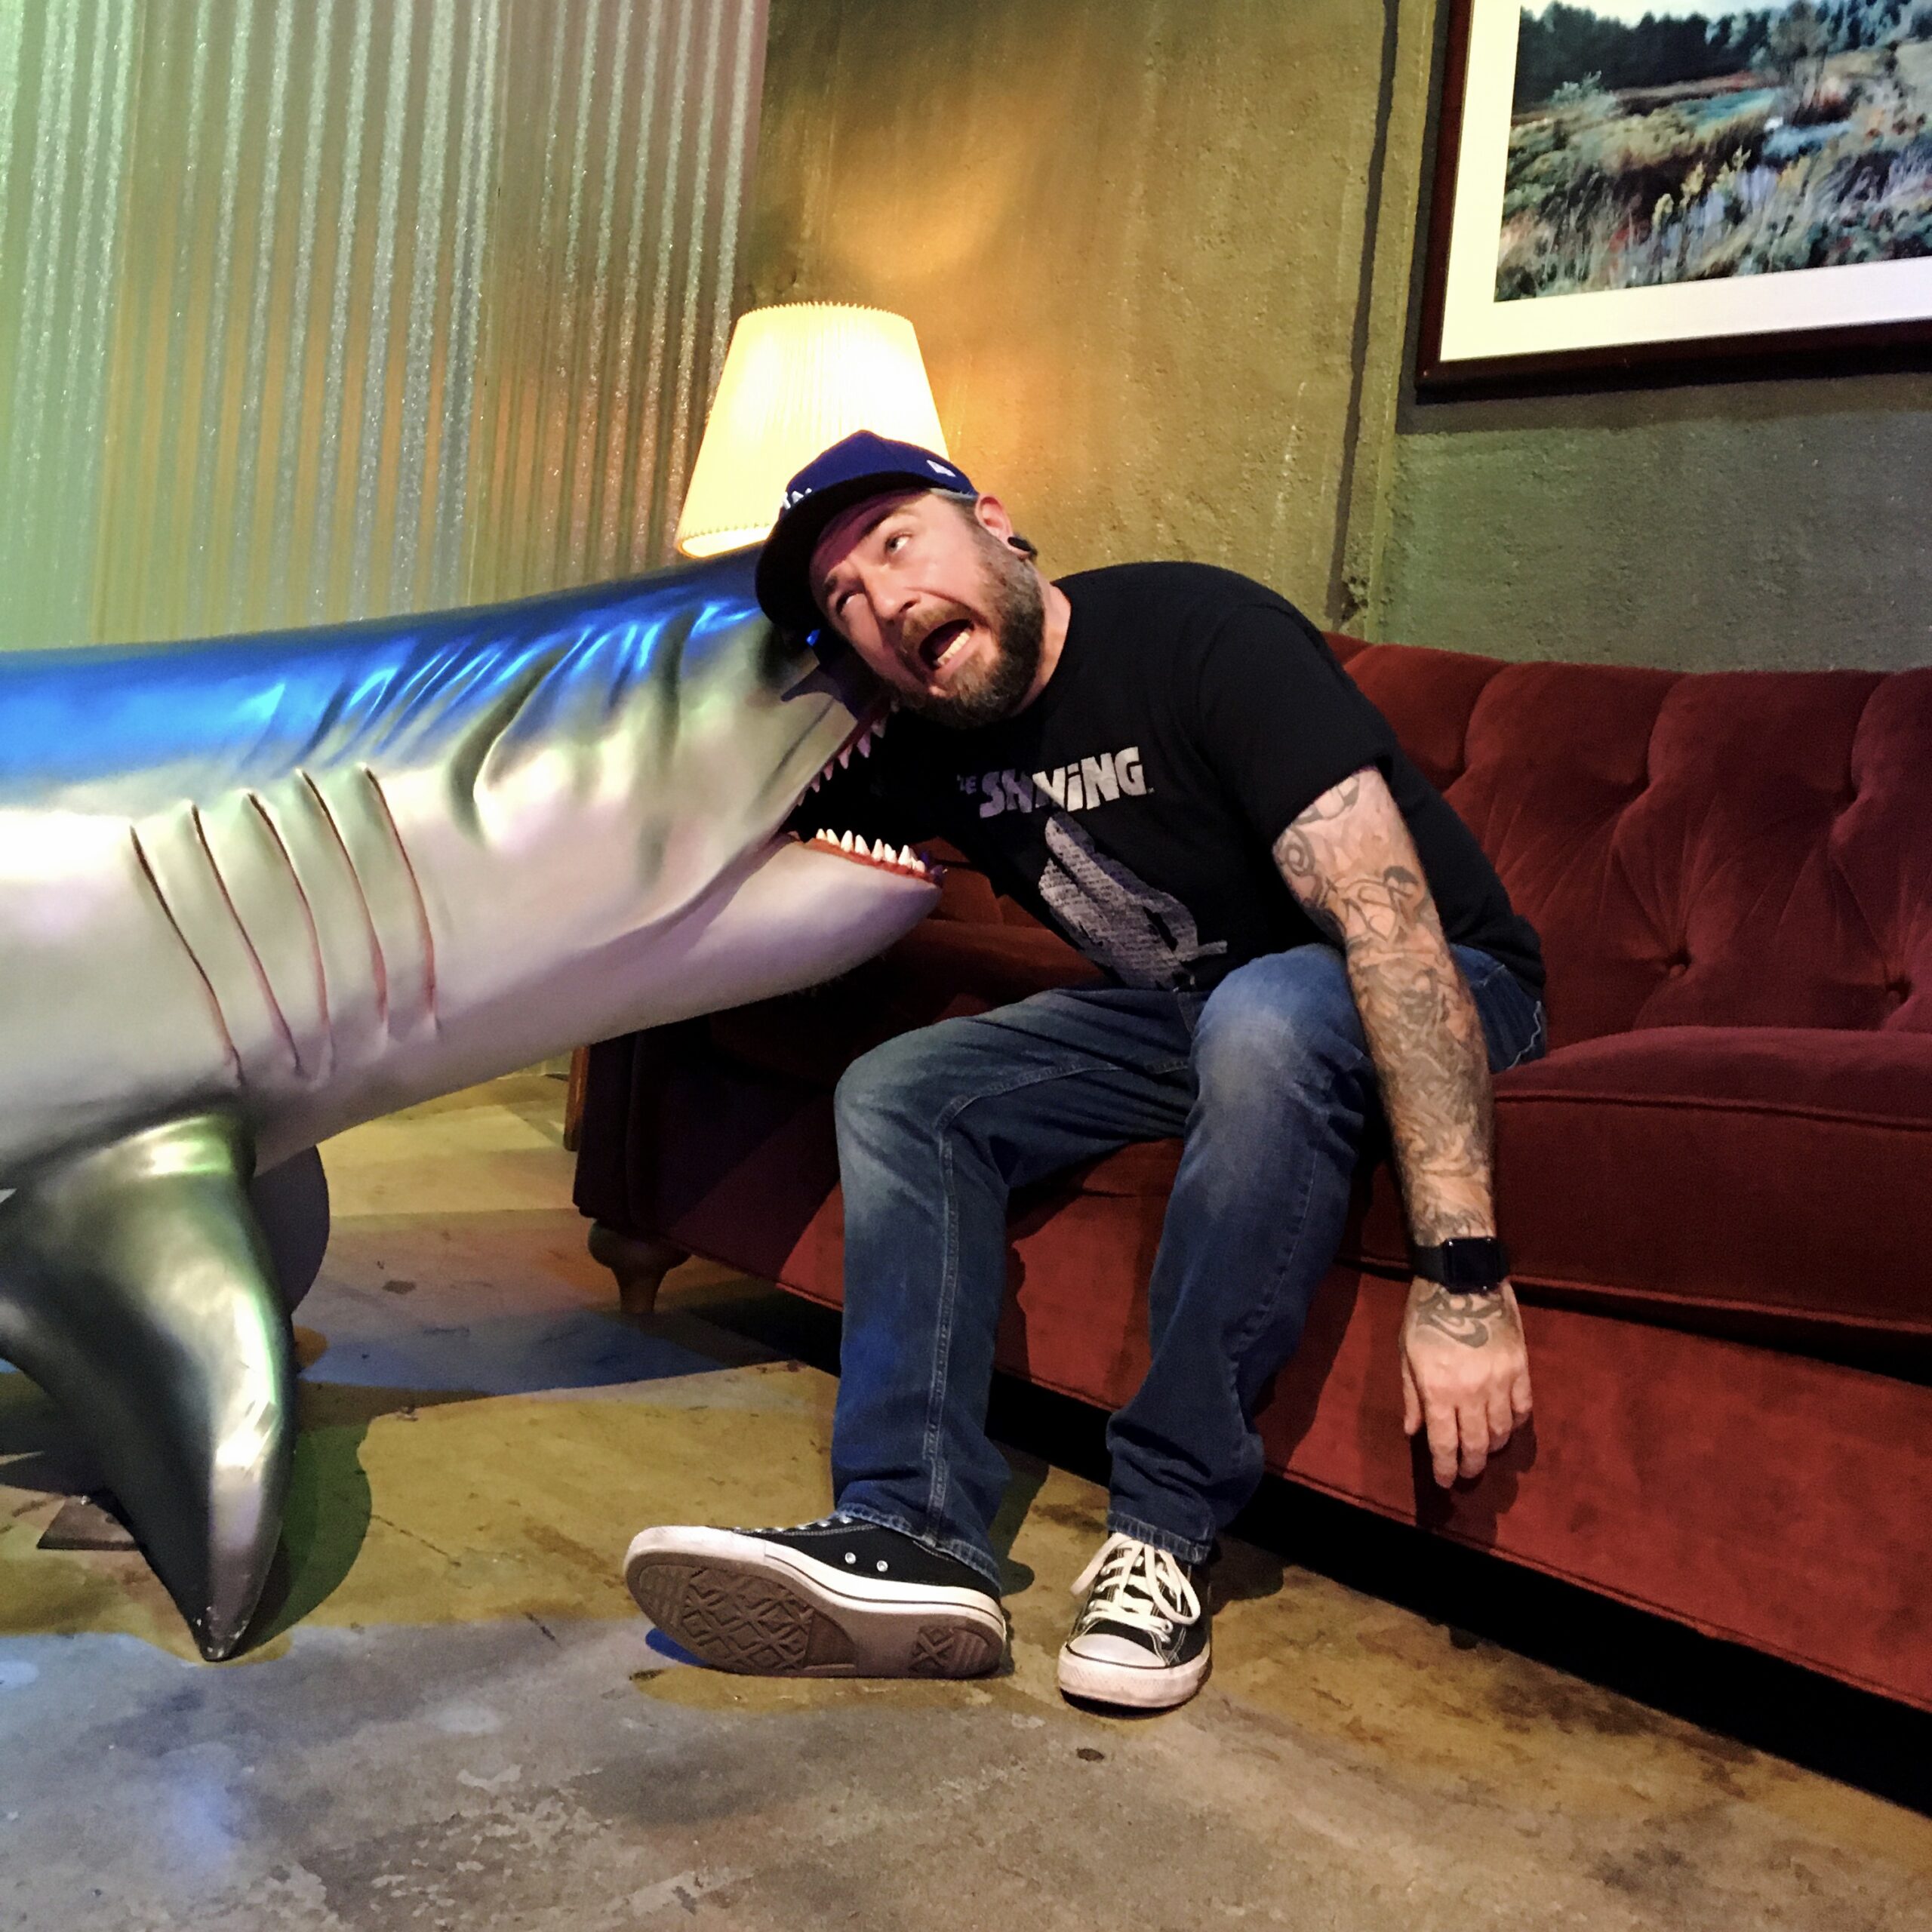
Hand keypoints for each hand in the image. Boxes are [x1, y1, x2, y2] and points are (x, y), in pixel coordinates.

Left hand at [1400, 1276, 1532, 1486]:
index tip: (1445, 1481)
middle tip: (1466, 1474)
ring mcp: (1500, 1380)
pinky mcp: (1521, 1367)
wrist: (1462, 1276)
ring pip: (1502, 1431)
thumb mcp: (1406, 1353)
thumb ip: (1411, 1396)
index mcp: (1439, 1390)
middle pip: (1477, 1444)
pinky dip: (1515, 1422)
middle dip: (1471, 1466)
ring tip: (1485, 1449)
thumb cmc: (1425, 1313)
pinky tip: (1506, 1425)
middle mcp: (1472, 1392)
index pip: (1445, 1443)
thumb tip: (1414, 1432)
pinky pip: (1523, 1407)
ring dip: (1493, 1446)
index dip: (1446, 1468)